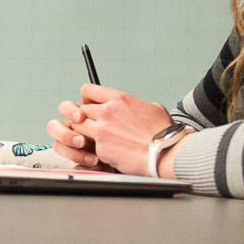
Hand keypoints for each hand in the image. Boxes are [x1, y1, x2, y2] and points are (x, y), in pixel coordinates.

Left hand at [47, 87, 171, 174]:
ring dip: (85, 133)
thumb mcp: (155, 108)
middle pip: (81, 109)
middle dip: (85, 117)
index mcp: (120, 99)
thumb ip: (140, 104)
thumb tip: (140, 107)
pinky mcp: (101, 148)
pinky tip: (107, 151)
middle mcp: (107, 112)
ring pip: (79, 127)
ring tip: (97, 138)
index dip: (87, 98)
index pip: (88, 90)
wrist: (164, 153)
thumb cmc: (163, 133)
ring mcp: (102, 130)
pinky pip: (90, 146)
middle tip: (93, 124)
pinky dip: (96, 149)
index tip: (90, 104)